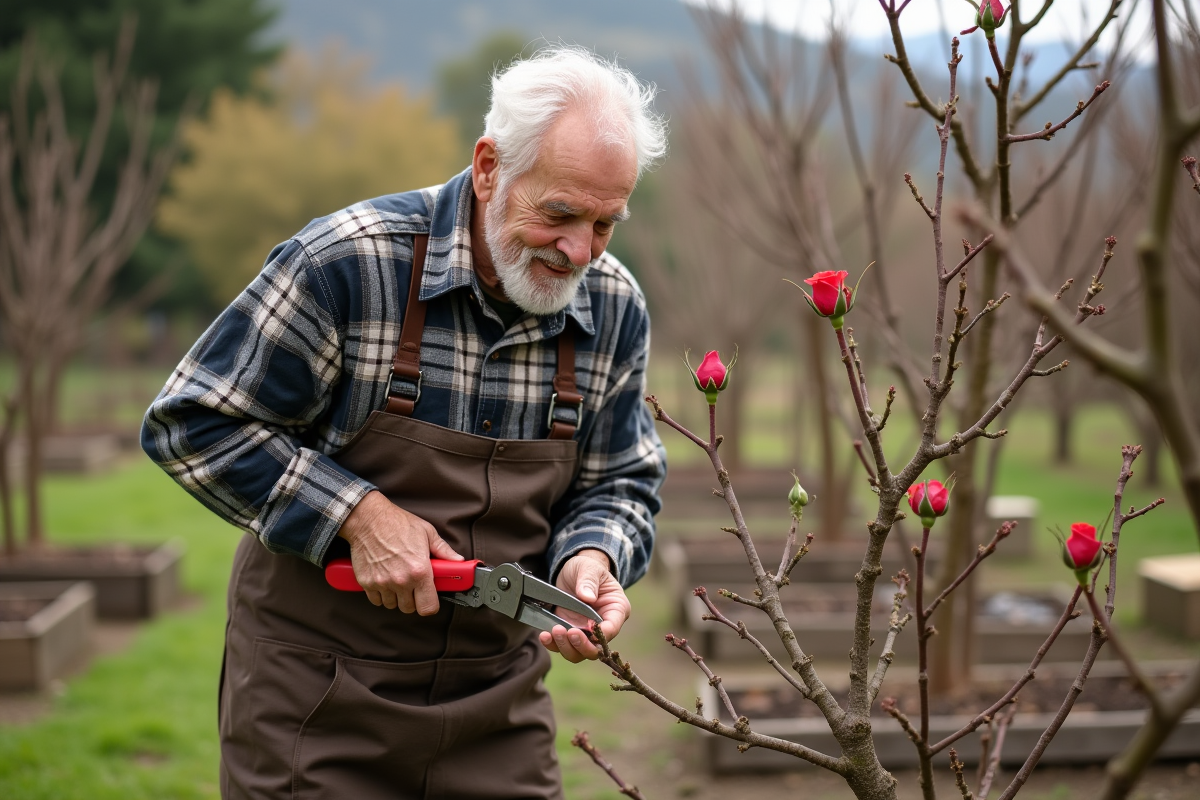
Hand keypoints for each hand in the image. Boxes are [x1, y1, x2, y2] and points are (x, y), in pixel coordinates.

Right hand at [337, 490, 463, 614]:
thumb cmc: (398, 523)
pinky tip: (385, 580)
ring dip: (396, 597)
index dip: (430, 605)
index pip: (428, 607)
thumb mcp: (427, 533)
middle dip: (413, 600)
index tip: (429, 598)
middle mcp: (401, 581)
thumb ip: (444, 551)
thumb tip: (458, 561)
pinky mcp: (366, 582)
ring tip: (398, 580)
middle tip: (413, 585)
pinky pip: (376, 600)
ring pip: (392, 605)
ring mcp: (382, 583)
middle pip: (409, 608)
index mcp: (419, 571)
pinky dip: (381, 595)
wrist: (368, 518)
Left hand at [538, 549, 628, 662]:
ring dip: (565, 647)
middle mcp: (604, 625)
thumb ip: (588, 581)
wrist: (574, 571)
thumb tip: (587, 597)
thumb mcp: (588, 568)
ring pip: (579, 653)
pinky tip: (544, 635)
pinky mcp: (570, 633)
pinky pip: (564, 647)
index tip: (586, 627)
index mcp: (616, 609)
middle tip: (568, 632)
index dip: (600, 634)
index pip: (612, 628)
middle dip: (581, 645)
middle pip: (596, 649)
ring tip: (554, 631)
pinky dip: (553, 645)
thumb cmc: (587, 567)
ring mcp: (586, 632)